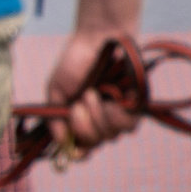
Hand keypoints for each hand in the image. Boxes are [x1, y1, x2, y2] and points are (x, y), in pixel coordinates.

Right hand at [44, 29, 145, 152]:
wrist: (99, 38)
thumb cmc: (75, 62)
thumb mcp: (56, 91)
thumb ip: (55, 120)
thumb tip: (61, 144)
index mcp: (80, 118)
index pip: (83, 147)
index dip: (79, 153)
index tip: (75, 152)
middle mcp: (100, 119)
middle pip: (95, 143)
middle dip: (84, 127)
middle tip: (78, 104)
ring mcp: (118, 112)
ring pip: (111, 135)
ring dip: (98, 116)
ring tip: (93, 93)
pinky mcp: (136, 105)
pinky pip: (128, 124)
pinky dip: (115, 113)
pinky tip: (109, 95)